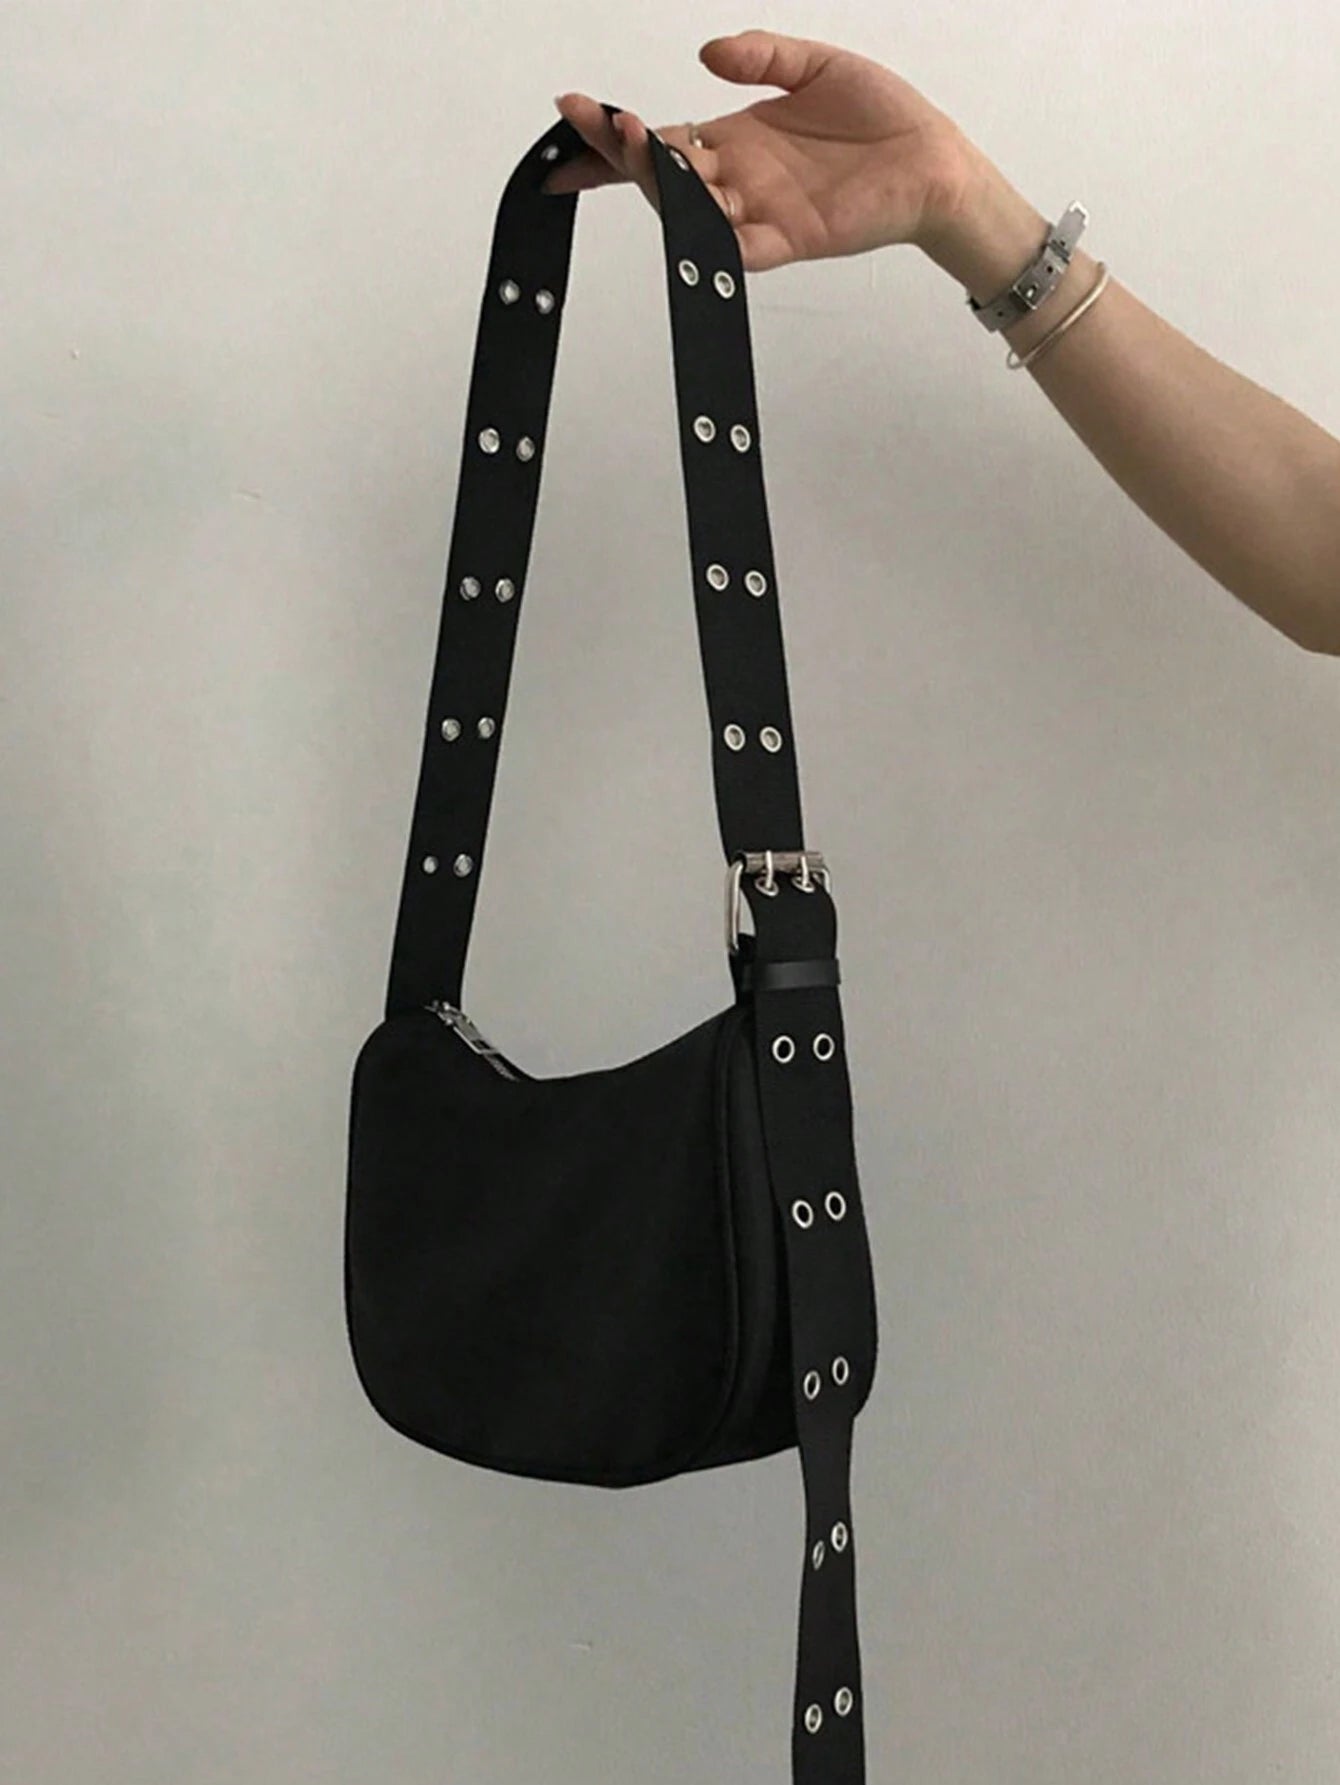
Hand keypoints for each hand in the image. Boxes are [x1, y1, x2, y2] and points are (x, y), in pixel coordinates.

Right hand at [543, 29, 979, 272]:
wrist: (933, 162)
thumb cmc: (883, 120)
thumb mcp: (816, 65)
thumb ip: (762, 56)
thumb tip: (707, 54)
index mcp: (737, 139)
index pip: (661, 139)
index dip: (615, 133)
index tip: (573, 112)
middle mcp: (738, 180)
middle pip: (662, 174)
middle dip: (620, 152)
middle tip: (593, 124)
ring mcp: (758, 212)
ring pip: (689, 210)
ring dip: (656, 184)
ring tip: (633, 146)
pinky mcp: (786, 240)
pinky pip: (734, 247)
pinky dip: (705, 236)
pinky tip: (681, 208)